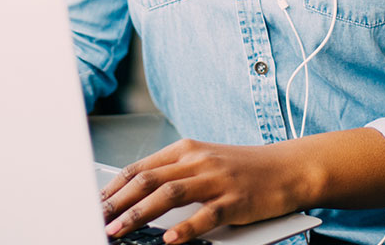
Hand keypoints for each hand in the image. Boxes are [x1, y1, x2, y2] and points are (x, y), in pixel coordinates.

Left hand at [99, 139, 316, 243]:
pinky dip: (184, 228)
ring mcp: (216, 179)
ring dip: (138, 215)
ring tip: (119, 231)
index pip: (139, 167)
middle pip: (147, 180)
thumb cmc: (245, 169)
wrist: (289, 168)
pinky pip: (205, 215)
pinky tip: (168, 239)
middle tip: (98, 220)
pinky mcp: (234, 200)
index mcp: (186, 149)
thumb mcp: (205, 163)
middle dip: (117, 202)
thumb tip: (136, 195)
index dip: (113, 187)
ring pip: (168, 194)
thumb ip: (175, 174)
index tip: (96, 204)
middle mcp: (198, 160)